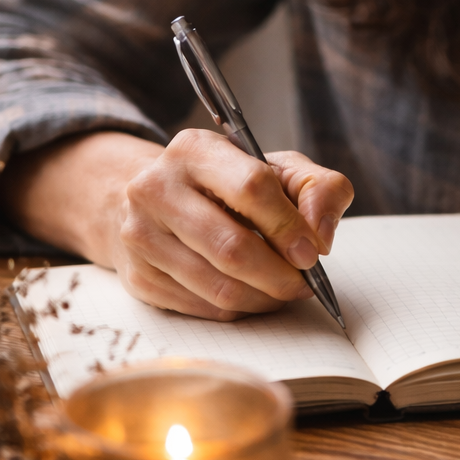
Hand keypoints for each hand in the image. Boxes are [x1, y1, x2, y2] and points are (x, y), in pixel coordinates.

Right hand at [0, 129, 353, 321]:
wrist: (156, 199)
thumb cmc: (228, 184)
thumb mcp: (278, 168)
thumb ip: (318, 189)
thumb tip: (320, 236)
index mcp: (195, 150)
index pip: (251, 187)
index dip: (288, 225)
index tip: (312, 252)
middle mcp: (156, 188)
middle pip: (231, 247)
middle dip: (280, 274)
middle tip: (304, 283)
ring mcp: (140, 235)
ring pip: (218, 286)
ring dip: (264, 298)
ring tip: (284, 291)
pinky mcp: (139, 276)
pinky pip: (203, 307)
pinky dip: (239, 309)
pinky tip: (254, 295)